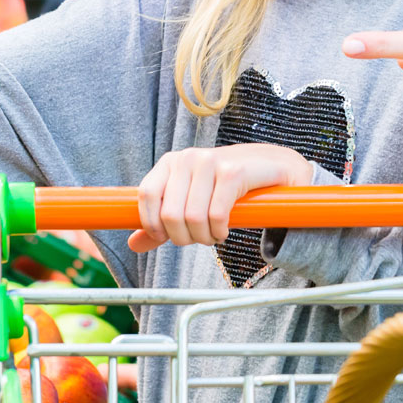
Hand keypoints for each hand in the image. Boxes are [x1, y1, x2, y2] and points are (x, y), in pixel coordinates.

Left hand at [128, 143, 313, 253]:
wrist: (270, 168)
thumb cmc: (225, 187)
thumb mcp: (189, 202)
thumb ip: (161, 223)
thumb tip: (133, 244)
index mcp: (171, 162)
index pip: (146, 195)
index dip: (152, 224)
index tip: (165, 237)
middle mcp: (188, 158)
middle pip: (170, 213)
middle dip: (184, 237)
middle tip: (198, 238)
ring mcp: (210, 162)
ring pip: (193, 218)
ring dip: (204, 237)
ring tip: (213, 235)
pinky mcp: (233, 172)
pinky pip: (216, 215)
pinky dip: (219, 231)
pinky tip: (224, 230)